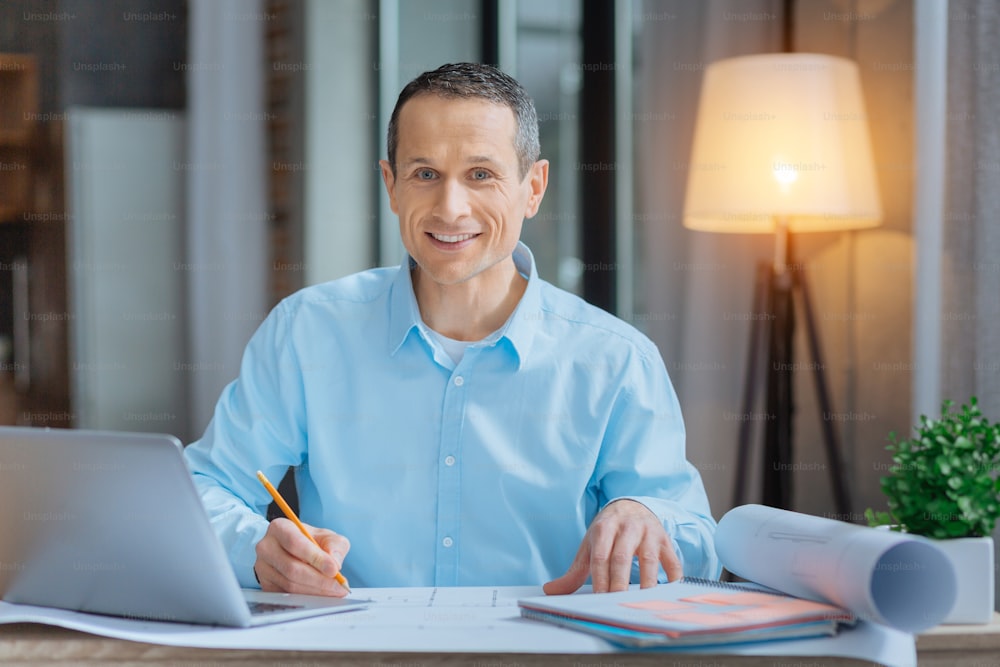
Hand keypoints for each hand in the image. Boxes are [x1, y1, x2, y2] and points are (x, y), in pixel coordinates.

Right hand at [253, 518, 350, 596]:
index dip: (316, 558)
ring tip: (334, 591)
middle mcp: (267, 547)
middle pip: (292, 568)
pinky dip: (307, 597)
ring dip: (315, 591)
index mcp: (280, 528)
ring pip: (289, 584)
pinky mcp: (265, 585)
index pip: (295, 543)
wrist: (291, 549)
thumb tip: (335, 563)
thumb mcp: (326, 536)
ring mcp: (262, 568)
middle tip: (338, 585)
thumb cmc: (309, 540)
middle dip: (319, 580)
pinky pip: (286, 595)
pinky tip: (321, 594)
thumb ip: (334, 546)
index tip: (334, 569)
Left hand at [543, 499, 681, 594]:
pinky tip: (667, 593)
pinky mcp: (666, 540)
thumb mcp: (589, 546)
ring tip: (642, 603)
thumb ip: (574, 571)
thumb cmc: (608, 531)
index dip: (600, 579)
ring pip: (650, 559)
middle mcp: (628, 527)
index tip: (598, 600)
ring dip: (647, 583)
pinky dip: (673, 578)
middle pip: (622, 558)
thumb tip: (550, 590)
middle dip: (619, 583)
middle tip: (617, 604)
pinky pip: (672, 561)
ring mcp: (649, 533)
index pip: (600, 557)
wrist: (631, 506)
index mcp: (605, 528)